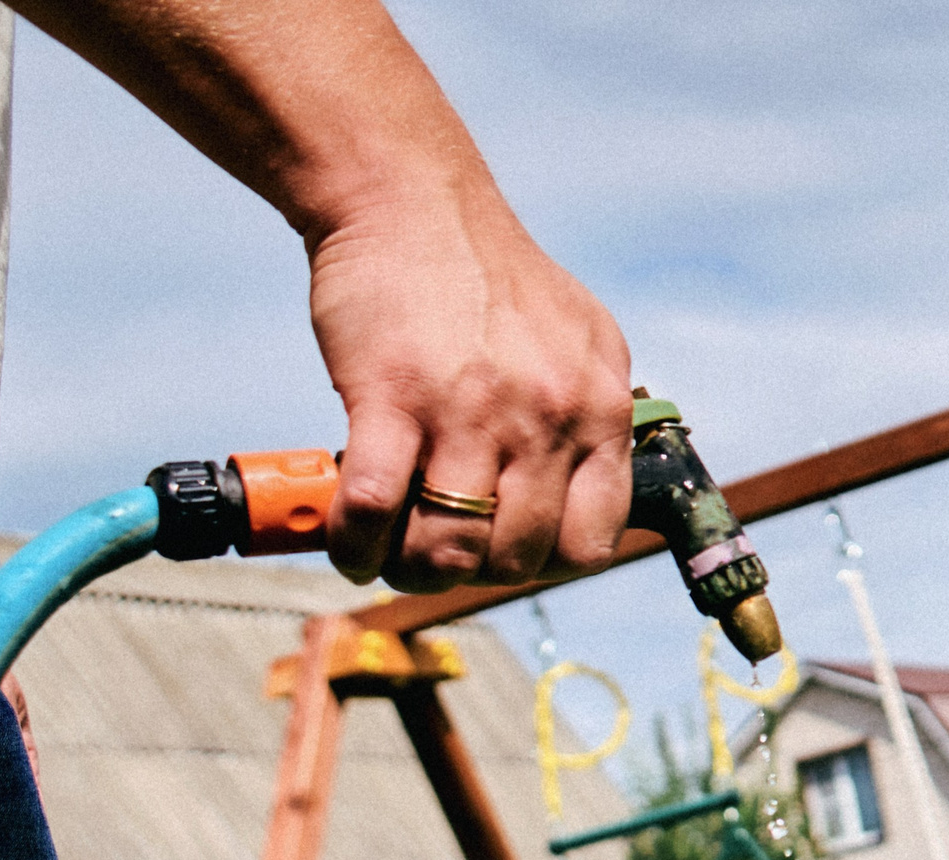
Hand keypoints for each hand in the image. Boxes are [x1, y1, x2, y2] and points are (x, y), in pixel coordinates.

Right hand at [309, 190, 633, 592]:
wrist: (409, 197)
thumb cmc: (487, 274)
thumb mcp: (581, 339)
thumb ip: (593, 413)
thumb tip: (596, 487)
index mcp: (598, 409)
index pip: (591, 541)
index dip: (546, 563)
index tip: (510, 553)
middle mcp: (546, 417)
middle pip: (518, 555)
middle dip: (474, 573)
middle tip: (441, 555)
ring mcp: (470, 411)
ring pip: (449, 547)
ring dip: (413, 570)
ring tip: (392, 558)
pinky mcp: (391, 398)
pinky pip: (375, 508)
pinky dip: (355, 543)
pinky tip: (350, 543)